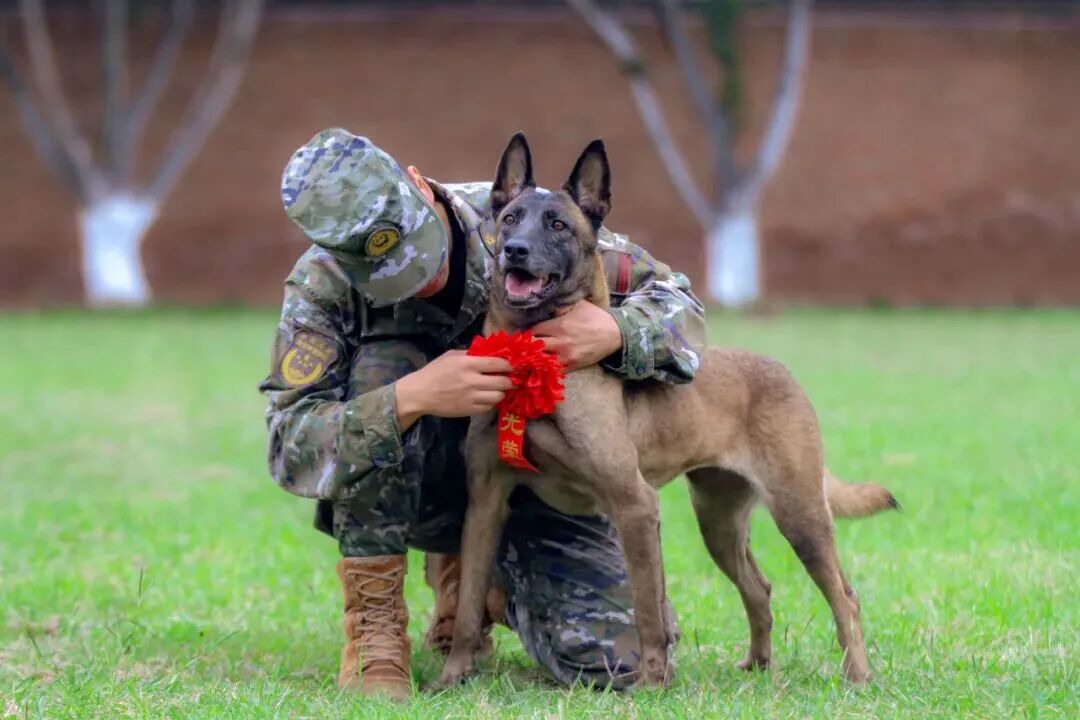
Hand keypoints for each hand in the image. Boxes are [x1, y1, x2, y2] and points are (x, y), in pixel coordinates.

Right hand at [395, 350, 512, 427]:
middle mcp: (471, 380)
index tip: (513, 365)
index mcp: (467, 364)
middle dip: (510, 380)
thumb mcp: (451, 356)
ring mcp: (471, 397)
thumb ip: (471, 354)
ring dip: (501, 392)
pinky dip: (491, 402)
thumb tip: (490, 352)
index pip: (497, 364)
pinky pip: (489, 407)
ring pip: (498, 396)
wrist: (420, 394)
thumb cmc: (434, 372)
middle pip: (503, 382)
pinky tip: (487, 397)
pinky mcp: (469, 410)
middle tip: (510, 379)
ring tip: (498, 389)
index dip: (509, 365)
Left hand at [532, 300, 622, 370]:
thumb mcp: (578, 305)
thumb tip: (546, 305)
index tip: (526, 334)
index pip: (534, 331)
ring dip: (536, 358)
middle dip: (528, 346)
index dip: (528, 332)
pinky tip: (544, 365)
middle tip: (525, 346)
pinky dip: (548, 368)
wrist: (615, 334)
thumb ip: (561, 306)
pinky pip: (554, 371)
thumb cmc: (595, 317)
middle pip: (533, 347)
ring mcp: (567, 357)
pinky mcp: (573, 366)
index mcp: (560, 326)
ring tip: (532, 357)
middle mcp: (561, 342)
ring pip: (541, 361)